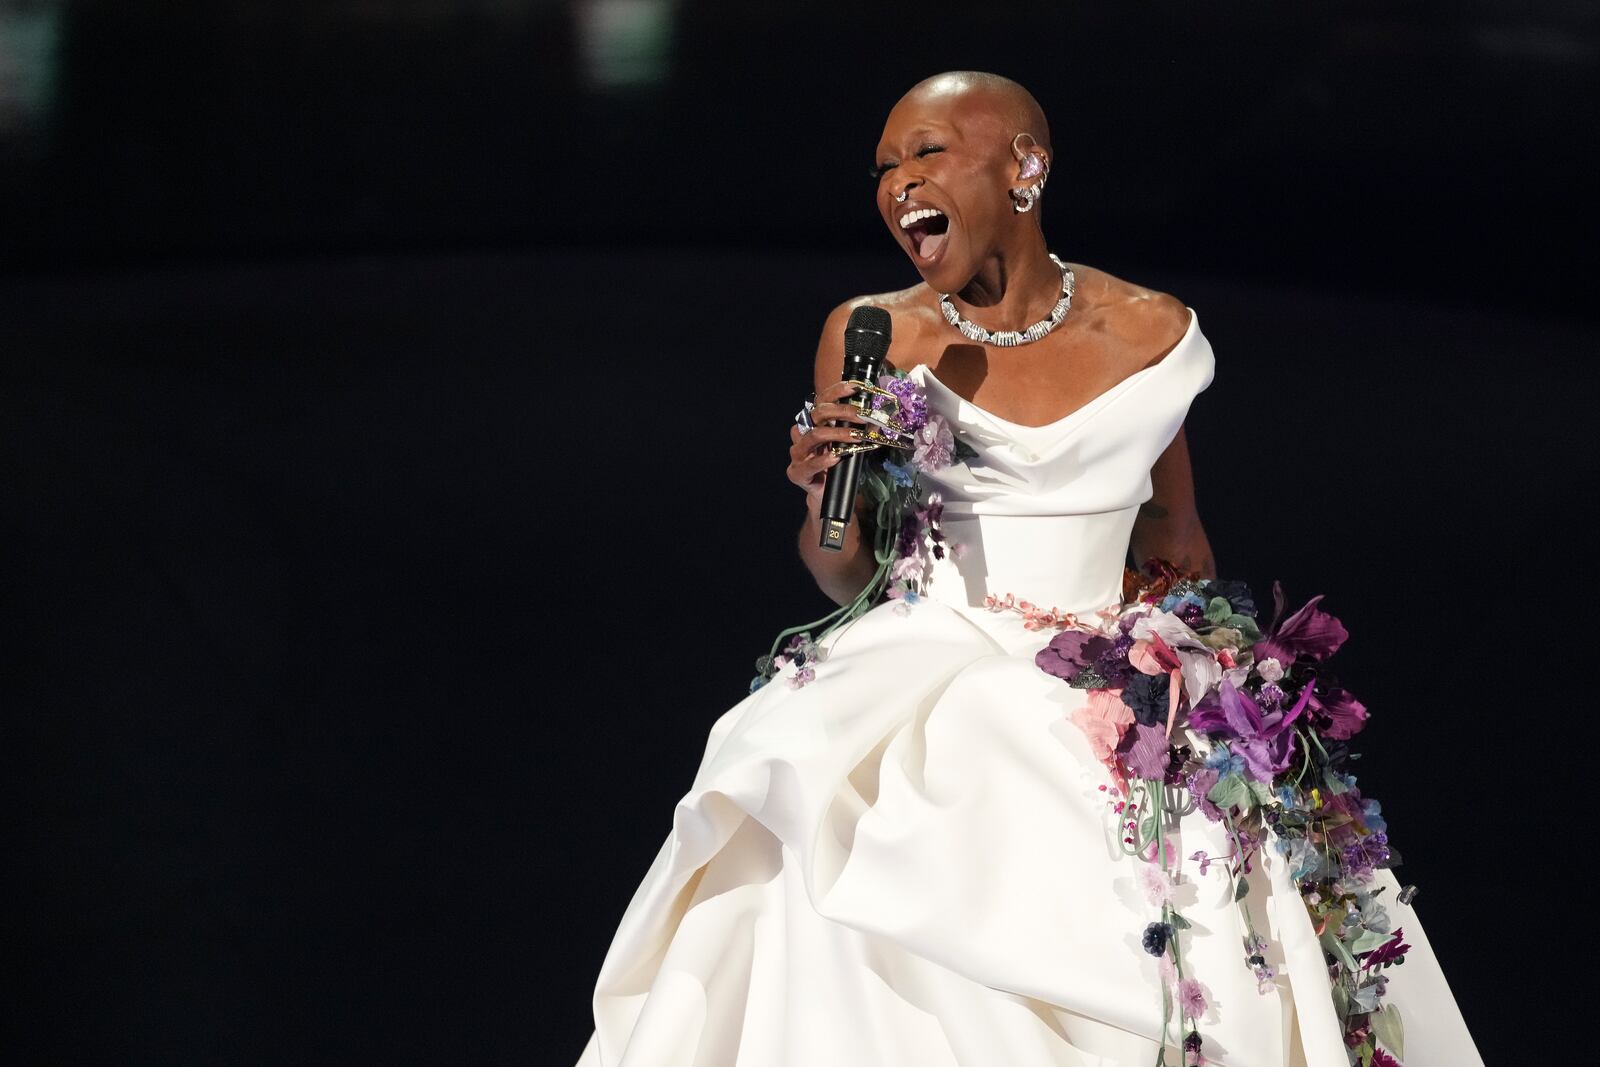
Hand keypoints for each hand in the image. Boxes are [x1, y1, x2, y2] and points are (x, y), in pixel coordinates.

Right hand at [786, 380, 875, 499]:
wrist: (826, 494)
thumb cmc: (836, 465)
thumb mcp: (848, 444)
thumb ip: (857, 431)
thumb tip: (876, 420)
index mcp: (813, 423)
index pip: (821, 401)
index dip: (837, 391)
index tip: (856, 387)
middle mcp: (802, 434)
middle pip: (818, 414)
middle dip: (843, 412)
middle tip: (863, 416)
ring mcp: (798, 453)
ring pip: (814, 435)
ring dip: (837, 434)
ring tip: (856, 437)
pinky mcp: (796, 472)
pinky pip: (809, 464)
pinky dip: (824, 460)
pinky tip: (836, 458)